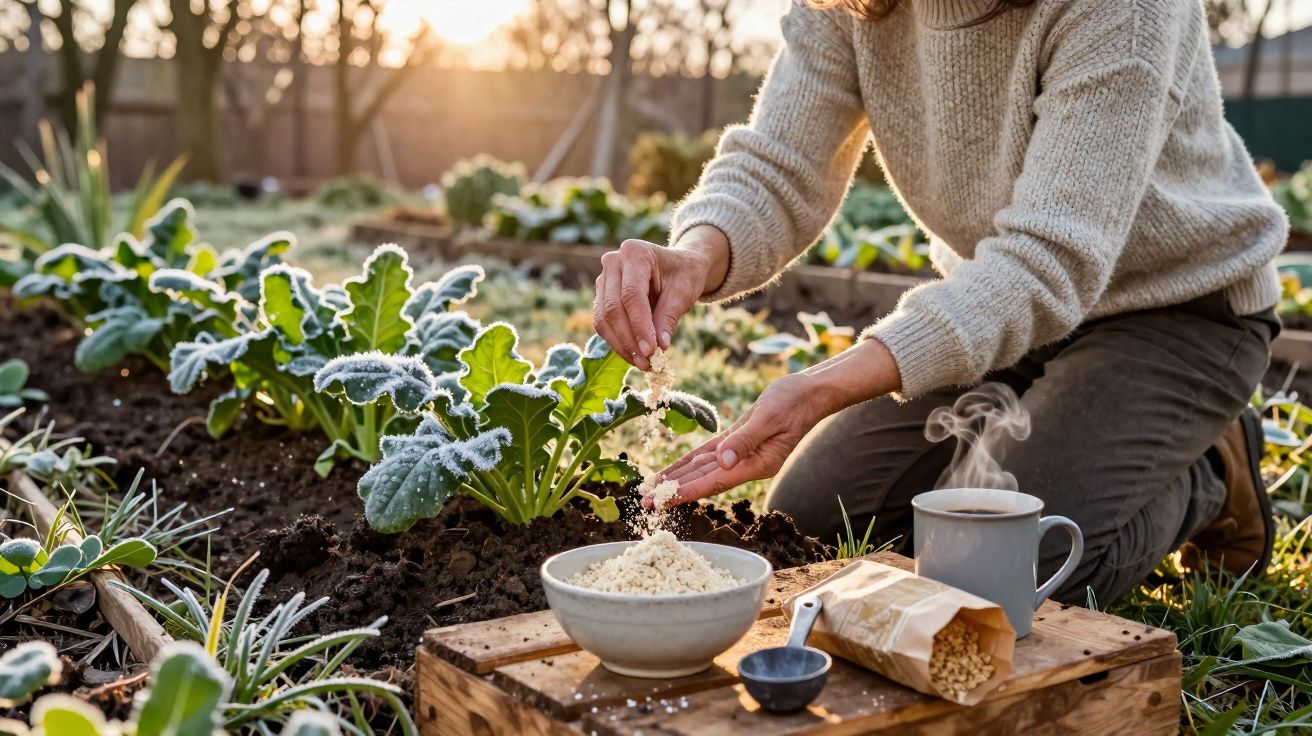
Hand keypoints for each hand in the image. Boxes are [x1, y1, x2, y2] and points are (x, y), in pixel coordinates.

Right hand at [593, 226, 728, 369]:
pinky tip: (634, 355)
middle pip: (613, 308)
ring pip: (603, 318)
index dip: (639, 325)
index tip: (651, 350)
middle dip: (629, 339)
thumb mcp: (684, 292)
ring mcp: (604, 278)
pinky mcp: (601, 295)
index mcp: (635, 252)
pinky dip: (617, 342)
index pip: (631, 294)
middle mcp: (613, 261)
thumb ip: (668, 317)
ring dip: (621, 345)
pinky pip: (603, 323)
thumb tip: (659, 347)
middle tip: (647, 363)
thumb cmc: (684, 275)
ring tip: (642, 363)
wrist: (679, 267)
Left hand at [645, 339, 902, 507]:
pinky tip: (673, 470)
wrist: (810, 391)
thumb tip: (724, 461)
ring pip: (702, 470)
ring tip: (652, 490)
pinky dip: (689, 463)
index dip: (686, 491)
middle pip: (704, 481)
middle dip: (674, 491)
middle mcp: (747, 464)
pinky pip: (708, 456)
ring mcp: (743, 455)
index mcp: (756, 463)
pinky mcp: (738, 441)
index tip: (662, 501)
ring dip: (677, 479)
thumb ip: (746, 439)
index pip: (714, 482)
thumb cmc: (793, 401)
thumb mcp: (769, 417)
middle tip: (645, 503)